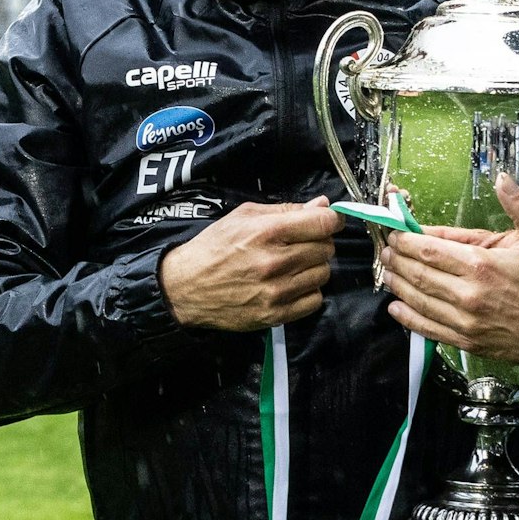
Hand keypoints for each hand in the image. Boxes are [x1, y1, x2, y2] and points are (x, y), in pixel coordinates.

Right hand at [157, 198, 341, 331]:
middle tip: (302, 243)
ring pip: (323, 274)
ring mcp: (276, 291)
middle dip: (319, 242)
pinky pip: (315, 300)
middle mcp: (274, 262)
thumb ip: (286, 210)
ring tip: (294, 265)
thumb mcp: (244, 216)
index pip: (322, 223)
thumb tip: (322, 205)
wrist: (186, 287)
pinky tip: (292, 284)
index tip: (330, 221)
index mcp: (266, 232)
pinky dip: (308, 291)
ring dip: (313, 267)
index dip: (332, 219)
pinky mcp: (275, 314)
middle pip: (325, 248)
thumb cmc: (214, 248)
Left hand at [380, 175, 518, 367]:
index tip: (396, 233)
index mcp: (481, 265)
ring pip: (418, 300)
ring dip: (397, 284)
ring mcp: (465, 321)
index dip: (405, 240)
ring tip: (388, 272)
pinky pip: (428, 329)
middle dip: (396, 260)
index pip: (428, 249)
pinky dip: (408, 318)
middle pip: (417, 274)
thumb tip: (501, 178)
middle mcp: (467, 294)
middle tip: (387, 250)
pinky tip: (397, 307)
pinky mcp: (467, 341)